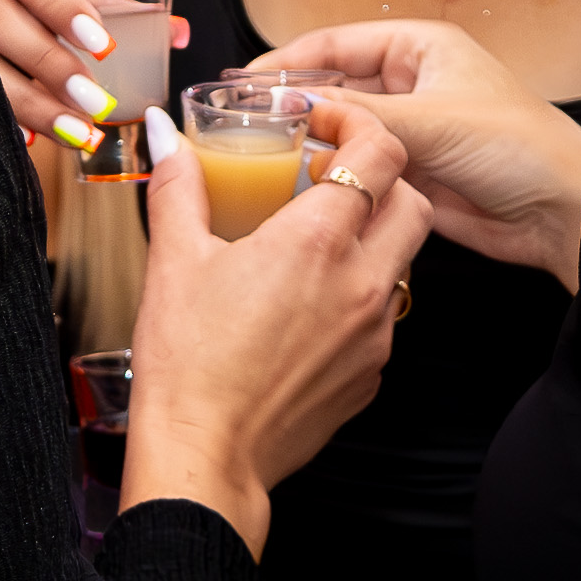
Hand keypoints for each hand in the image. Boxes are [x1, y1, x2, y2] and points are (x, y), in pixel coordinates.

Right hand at [118, 105, 424, 539]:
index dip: (361, 124)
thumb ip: (180, 186)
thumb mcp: (174, 260)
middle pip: (412, 201)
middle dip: (382, 179)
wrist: (206, 456)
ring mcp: (374, 332)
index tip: (329, 125)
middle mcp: (361, 283)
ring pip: (402, 261)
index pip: (381, 153)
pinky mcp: (371, 373)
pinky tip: (309, 306)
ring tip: (316, 243)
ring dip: (372, 238)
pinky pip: (383, 317)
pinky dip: (358, 297)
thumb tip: (168, 137)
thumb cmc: (189, 366)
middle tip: (334, 178)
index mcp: (316, 242)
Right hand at [242, 18, 580, 284]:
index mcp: (420, 48)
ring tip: (264, 158)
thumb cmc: (519, 146)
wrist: (561, 211)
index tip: (245, 83)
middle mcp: (412, 84)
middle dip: (294, 105)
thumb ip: (357, 115)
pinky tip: (303, 186)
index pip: (337, 43)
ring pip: (343, 131)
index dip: (288, 61)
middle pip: (335, 87)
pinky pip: (358, 169)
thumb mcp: (430, 121)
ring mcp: (411, 130)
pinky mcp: (412, 174)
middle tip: (246, 126)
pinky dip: (333, 175)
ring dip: (312, 143)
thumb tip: (297, 106)